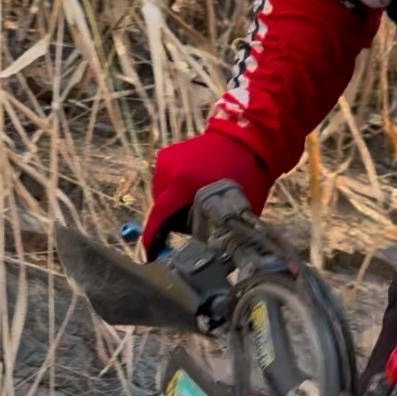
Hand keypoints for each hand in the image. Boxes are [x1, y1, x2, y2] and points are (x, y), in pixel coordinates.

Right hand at [142, 132, 271, 257]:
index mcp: (182, 184)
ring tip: (194, 203)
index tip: (150, 255)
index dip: (153, 239)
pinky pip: (166, 180)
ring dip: (173, 203)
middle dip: (171, 220)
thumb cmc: (247, 176)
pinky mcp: (168, 154)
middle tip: (190, 225)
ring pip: (162, 194)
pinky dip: (175, 188)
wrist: (247, 140)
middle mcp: (168, 171)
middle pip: (160, 206)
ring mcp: (166, 160)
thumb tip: (206, 249)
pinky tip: (193, 188)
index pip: (159, 218)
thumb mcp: (236, 208)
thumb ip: (217, 228)